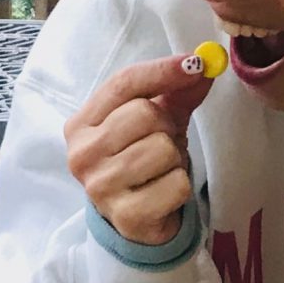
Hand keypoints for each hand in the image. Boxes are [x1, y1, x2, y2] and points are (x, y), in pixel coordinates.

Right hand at [65, 56, 215, 245]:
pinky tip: (164, 192)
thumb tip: (203, 65)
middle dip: (167, 125)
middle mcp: (82, 155)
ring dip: (175, 158)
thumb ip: (175, 91)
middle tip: (163, 142)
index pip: (122, 84)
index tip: (195, 64)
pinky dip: (180, 185)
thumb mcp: (156, 120)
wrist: (139, 218)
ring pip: (162, 148)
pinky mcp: (126, 216)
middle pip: (144, 113)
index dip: (162, 70)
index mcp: (81, 125)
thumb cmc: (143, 161)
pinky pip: (176, 184)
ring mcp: (100, 188)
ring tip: (162, 169)